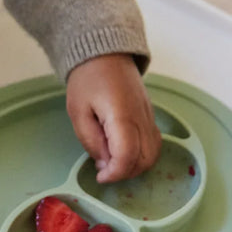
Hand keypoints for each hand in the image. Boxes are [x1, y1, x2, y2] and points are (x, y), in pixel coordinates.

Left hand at [65, 54, 160, 182]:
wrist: (105, 55)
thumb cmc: (87, 80)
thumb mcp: (78, 111)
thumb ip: (91, 140)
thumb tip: (104, 162)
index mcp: (122, 116)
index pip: (128, 156)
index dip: (115, 173)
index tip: (100, 176)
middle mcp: (142, 118)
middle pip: (145, 159)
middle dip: (125, 172)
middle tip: (104, 171)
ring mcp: (150, 117)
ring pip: (153, 153)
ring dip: (135, 166)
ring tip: (112, 162)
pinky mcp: (151, 116)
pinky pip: (154, 143)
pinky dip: (142, 155)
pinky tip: (122, 152)